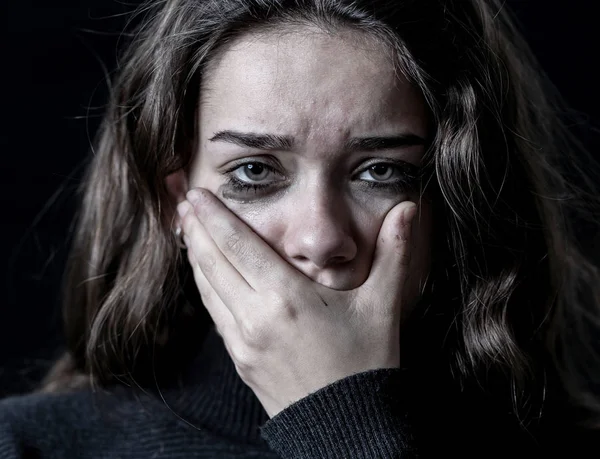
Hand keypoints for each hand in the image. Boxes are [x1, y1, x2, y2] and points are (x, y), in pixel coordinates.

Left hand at [177, 188, 416, 417]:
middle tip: (181, 201)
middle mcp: (255, 317)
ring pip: (207, 288)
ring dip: (195, 255)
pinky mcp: (240, 360)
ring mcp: (243, 342)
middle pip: (213, 262)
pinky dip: (206, 287)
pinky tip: (206, 276)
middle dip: (195, 227)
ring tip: (188, 230)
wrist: (348, 428)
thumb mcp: (383, 306)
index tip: (196, 193)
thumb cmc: (367, 365)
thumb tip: (409, 209)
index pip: (238, 245)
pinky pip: (215, 314)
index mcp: (287, 298)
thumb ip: (394, 252)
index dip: (213, 216)